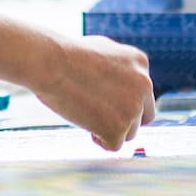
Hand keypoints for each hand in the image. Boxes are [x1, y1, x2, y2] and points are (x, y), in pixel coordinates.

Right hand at [0, 15, 156, 150]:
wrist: (51, 62)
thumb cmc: (66, 54)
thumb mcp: (102, 50)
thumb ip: (120, 68)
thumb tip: (122, 87)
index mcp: (141, 63)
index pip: (143, 94)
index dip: (123, 101)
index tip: (103, 100)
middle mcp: (144, 85)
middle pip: (144, 116)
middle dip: (125, 120)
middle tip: (101, 117)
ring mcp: (133, 108)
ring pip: (130, 133)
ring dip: (110, 130)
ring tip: (87, 116)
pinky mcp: (118, 128)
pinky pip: (114, 145)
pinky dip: (101, 141)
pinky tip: (87, 128)